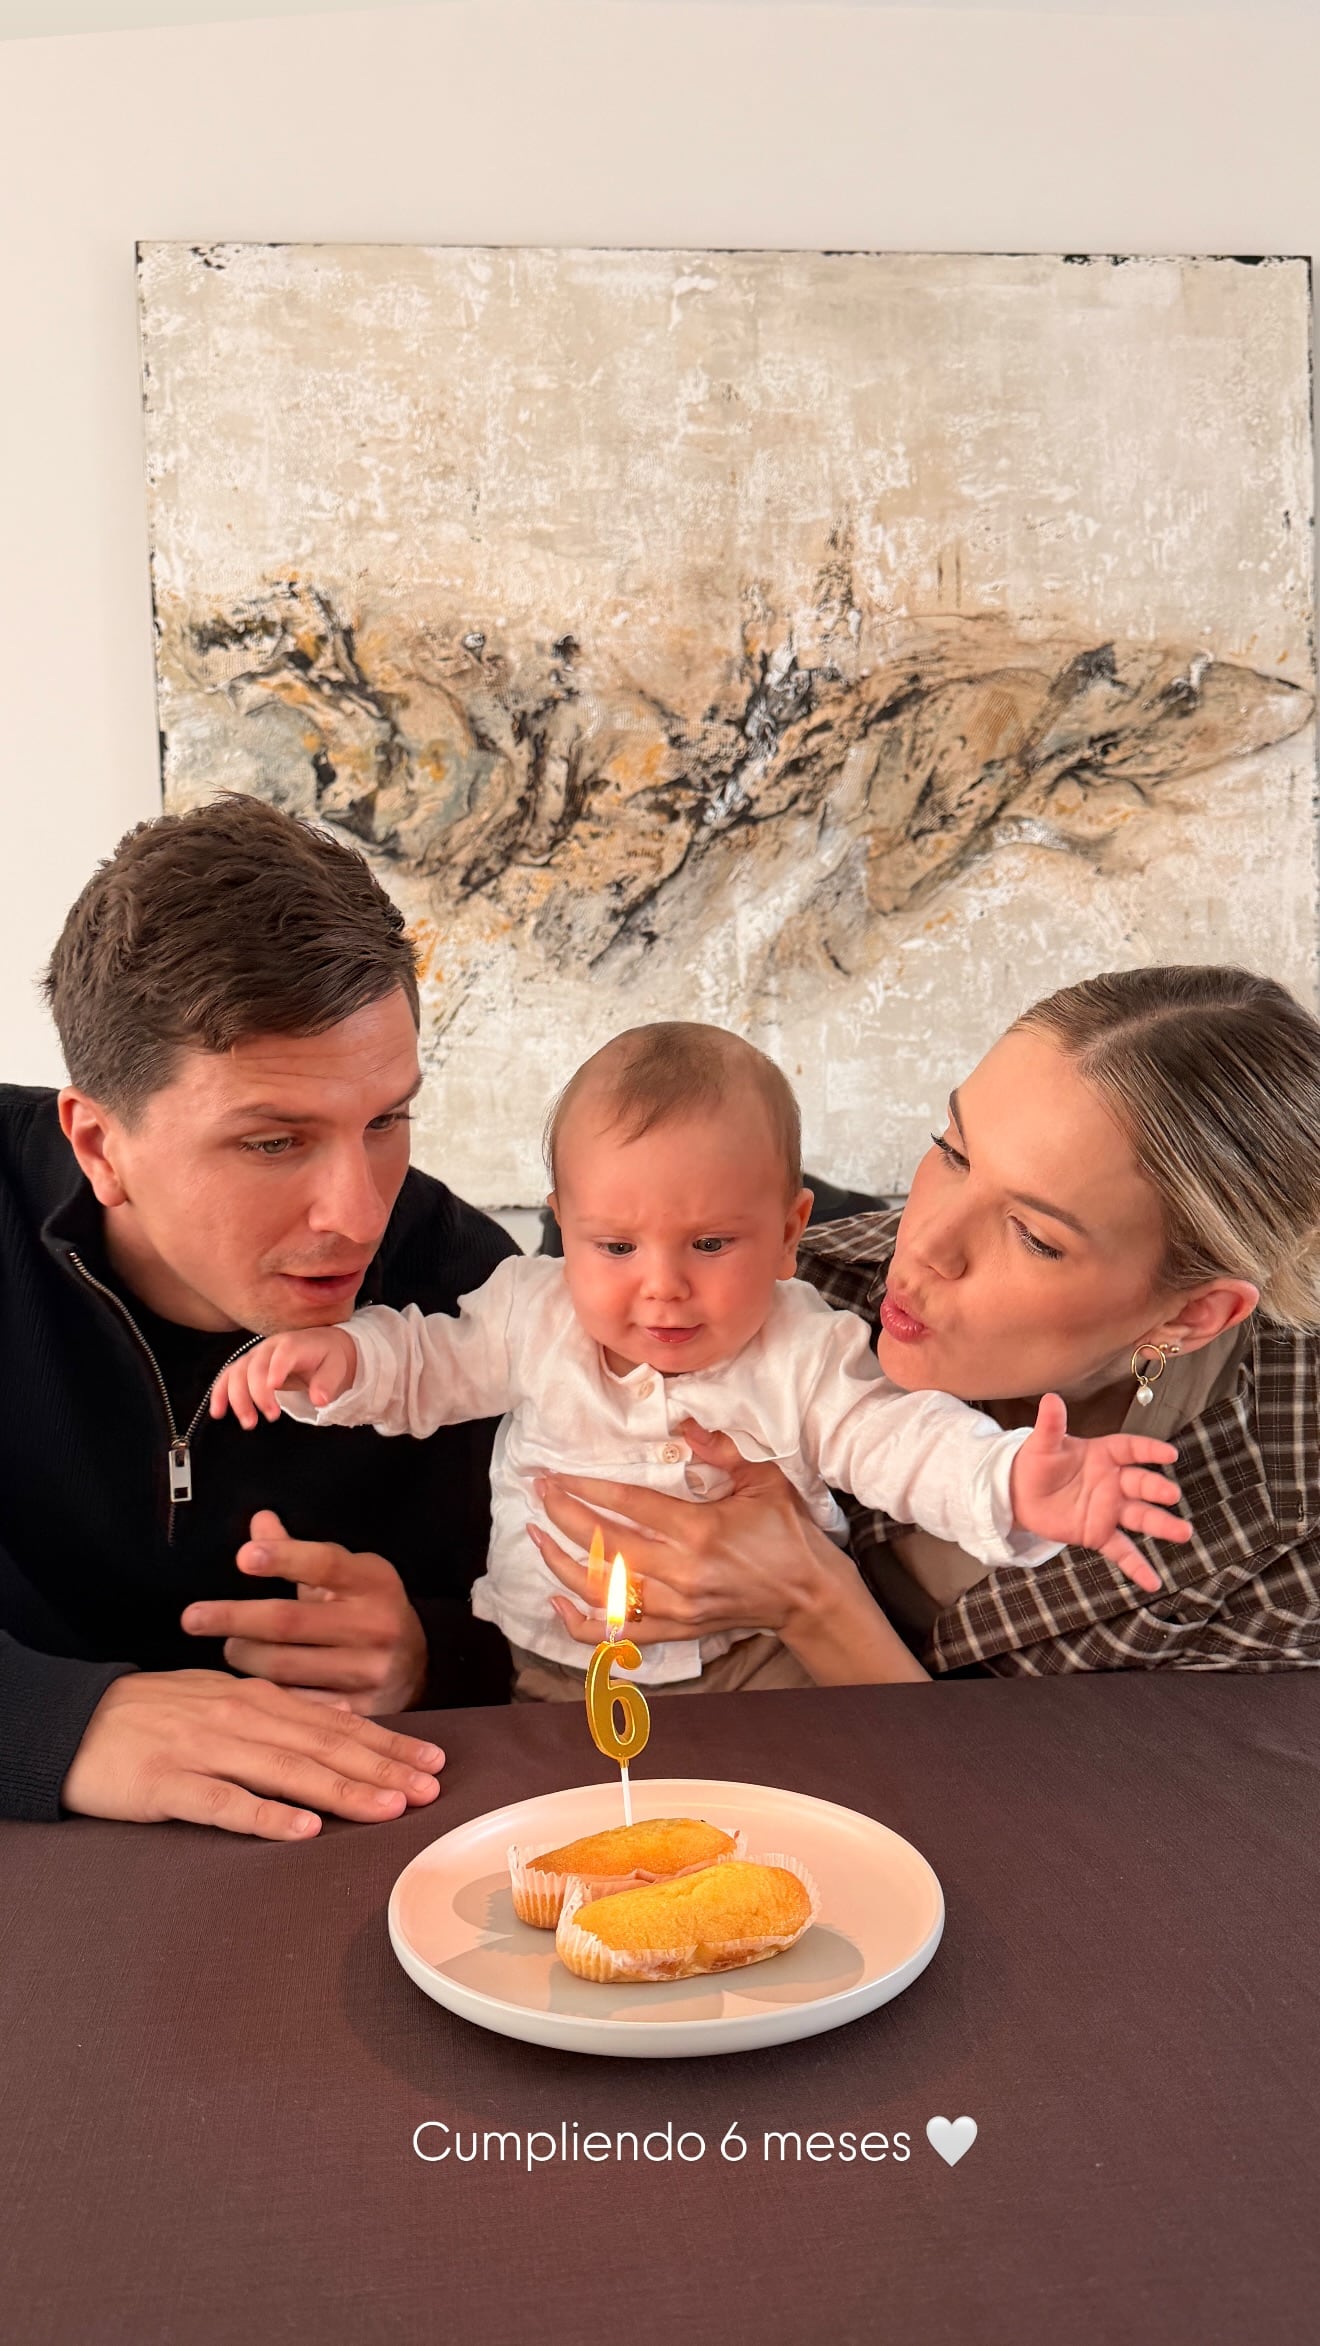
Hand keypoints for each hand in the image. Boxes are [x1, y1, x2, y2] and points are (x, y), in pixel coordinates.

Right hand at [60, 1669, 443, 1839]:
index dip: (387, 1744)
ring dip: (342, 1789)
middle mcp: (239, 1718)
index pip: (335, 1724)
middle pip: (323, 1746)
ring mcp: (205, 1750)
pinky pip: (225, 1801)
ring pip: (286, 1770)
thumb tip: (339, 1724)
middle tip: (429, 1789)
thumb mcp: (222, 1699)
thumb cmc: (155, 1715)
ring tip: (388, 1807)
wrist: (76, 1722)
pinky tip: (302, 1828)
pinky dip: (265, 1815)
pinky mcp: (168, 1784)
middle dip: (382, 1768)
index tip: (432, 1762)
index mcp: (255, 1699)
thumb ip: (279, 1713)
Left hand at [181, 1509, 428, 1713]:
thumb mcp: (344, 1573)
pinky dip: (267, 1695)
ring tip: (229, 1649)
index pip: (324, 1565)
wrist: (420, 1665)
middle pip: (290, 1621)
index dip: (283, 1559)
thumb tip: (260, 1521)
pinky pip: (298, 1705)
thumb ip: (298, 1552)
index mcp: (372, 1581)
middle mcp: (376, 1624)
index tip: (243, 1557)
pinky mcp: (363, 1710)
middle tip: (193, 1618)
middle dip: (235, 1618)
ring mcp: (371, 1670)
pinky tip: (250, 1688)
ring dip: (245, 1657)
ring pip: (286, 1667)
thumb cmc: (365, 1608)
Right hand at [210, 1327, 358, 1428]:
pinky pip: (227, 1377)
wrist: (320, 1346)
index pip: (282, 1354)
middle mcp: (269, 1347)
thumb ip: (327, 1382)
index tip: (274, 1387)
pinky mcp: (245, 1366)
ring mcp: (254, 1356)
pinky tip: (218, 1412)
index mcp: (293, 1344)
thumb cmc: (328, 1358)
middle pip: (255, 1367)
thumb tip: (319, 1399)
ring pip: (237, 1373)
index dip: (276, 1369)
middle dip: (258, 1394)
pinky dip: (220, 1394)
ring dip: (237, 1399)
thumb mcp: (336, 1368)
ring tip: (249, 1423)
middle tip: (272, 1416)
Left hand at [531, 1419, 844, 1646]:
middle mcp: (681, 1573)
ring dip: (559, 1564)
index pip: (629, 1506)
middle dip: (563, 1517)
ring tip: (535, 1537)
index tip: (556, 1476)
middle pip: (604, 1546)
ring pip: (600, 1590)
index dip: (586, 1489)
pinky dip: (580, 1623)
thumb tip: (684, 1422)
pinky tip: (556, 1602)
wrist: (809, 1595)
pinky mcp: (676, 1630)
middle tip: (539, 1493)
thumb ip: (721, 1449)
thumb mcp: (763, 1479)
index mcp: (699, 1531)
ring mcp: (675, 1607)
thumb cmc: (787, 1533)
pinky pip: (617, 1633)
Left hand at [1009, 1393, 1190, 1591]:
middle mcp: (1113, 1482)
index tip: (1169, 1453)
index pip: (1131, 1449)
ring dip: (1162, 1525)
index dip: (1149, 1450)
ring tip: (1184, 1533)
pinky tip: (1154, 1583)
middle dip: (1157, 1489)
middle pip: (1140, 1484)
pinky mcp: (1099, 1534)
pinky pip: (1122, 1551)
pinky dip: (1137, 1567)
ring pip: (1140, 1517)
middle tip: (1172, 1495)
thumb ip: (1051, 1424)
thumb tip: (1050, 1398)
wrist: (1020, 1494)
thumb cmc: (1037, 1463)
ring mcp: (1109, 1510)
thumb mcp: (1042, 1443)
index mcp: (1103, 1454)